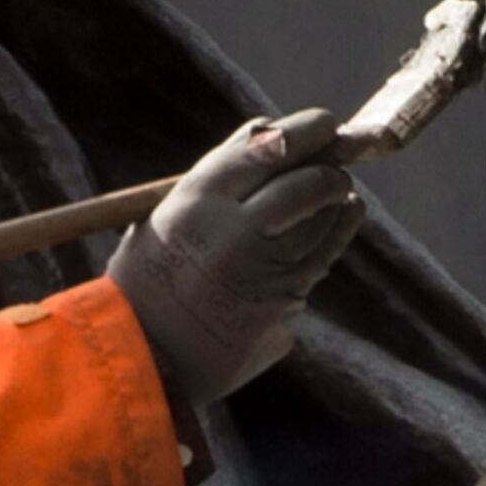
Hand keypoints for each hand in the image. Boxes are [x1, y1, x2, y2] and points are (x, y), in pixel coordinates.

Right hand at [106, 109, 366, 406]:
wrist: (143, 361)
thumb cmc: (149, 280)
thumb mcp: (165, 216)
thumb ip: (217, 176)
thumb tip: (272, 133)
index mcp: (197, 201)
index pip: (270, 148)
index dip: (307, 130)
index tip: (325, 124)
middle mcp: (235, 233)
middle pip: (306, 185)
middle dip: (329, 170)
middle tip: (335, 165)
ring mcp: (265, 274)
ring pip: (322, 224)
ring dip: (336, 203)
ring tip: (338, 194)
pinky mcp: (283, 306)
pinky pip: (319, 261)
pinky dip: (334, 235)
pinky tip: (341, 221)